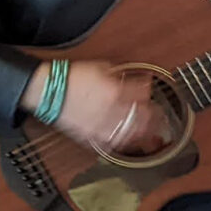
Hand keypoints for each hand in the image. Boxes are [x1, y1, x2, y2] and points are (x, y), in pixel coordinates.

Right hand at [47, 60, 169, 156]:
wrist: (49, 90)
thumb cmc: (71, 78)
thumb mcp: (100, 67)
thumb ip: (119, 75)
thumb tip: (130, 80)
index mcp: (115, 91)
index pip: (142, 93)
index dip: (149, 90)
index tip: (150, 89)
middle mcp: (111, 110)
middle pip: (143, 118)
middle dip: (155, 117)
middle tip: (161, 117)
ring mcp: (101, 125)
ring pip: (130, 134)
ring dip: (143, 133)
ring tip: (150, 132)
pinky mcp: (90, 136)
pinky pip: (111, 143)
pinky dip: (121, 142)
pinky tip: (126, 140)